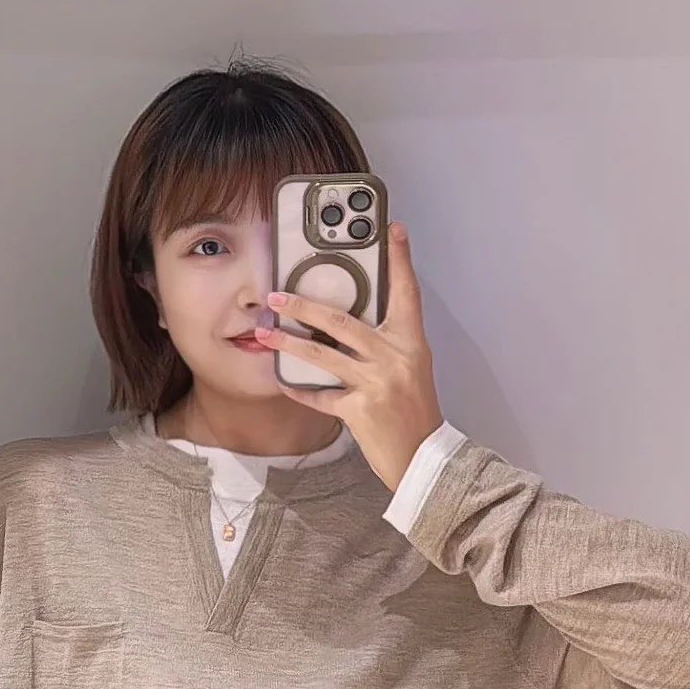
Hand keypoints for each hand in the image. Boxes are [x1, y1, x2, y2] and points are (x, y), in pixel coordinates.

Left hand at [256, 223, 445, 495]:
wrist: (424, 458)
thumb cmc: (415, 412)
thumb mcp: (412, 367)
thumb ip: (387, 342)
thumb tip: (350, 322)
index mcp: (411, 343)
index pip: (407, 292)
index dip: (400, 260)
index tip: (392, 230)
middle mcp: (393, 358)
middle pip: (342, 321)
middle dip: (305, 306)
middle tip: (278, 295)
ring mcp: (375, 384)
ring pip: (323, 355)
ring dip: (289, 342)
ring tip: (265, 331)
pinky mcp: (359, 411)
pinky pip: (321, 395)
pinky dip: (300, 389)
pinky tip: (282, 380)